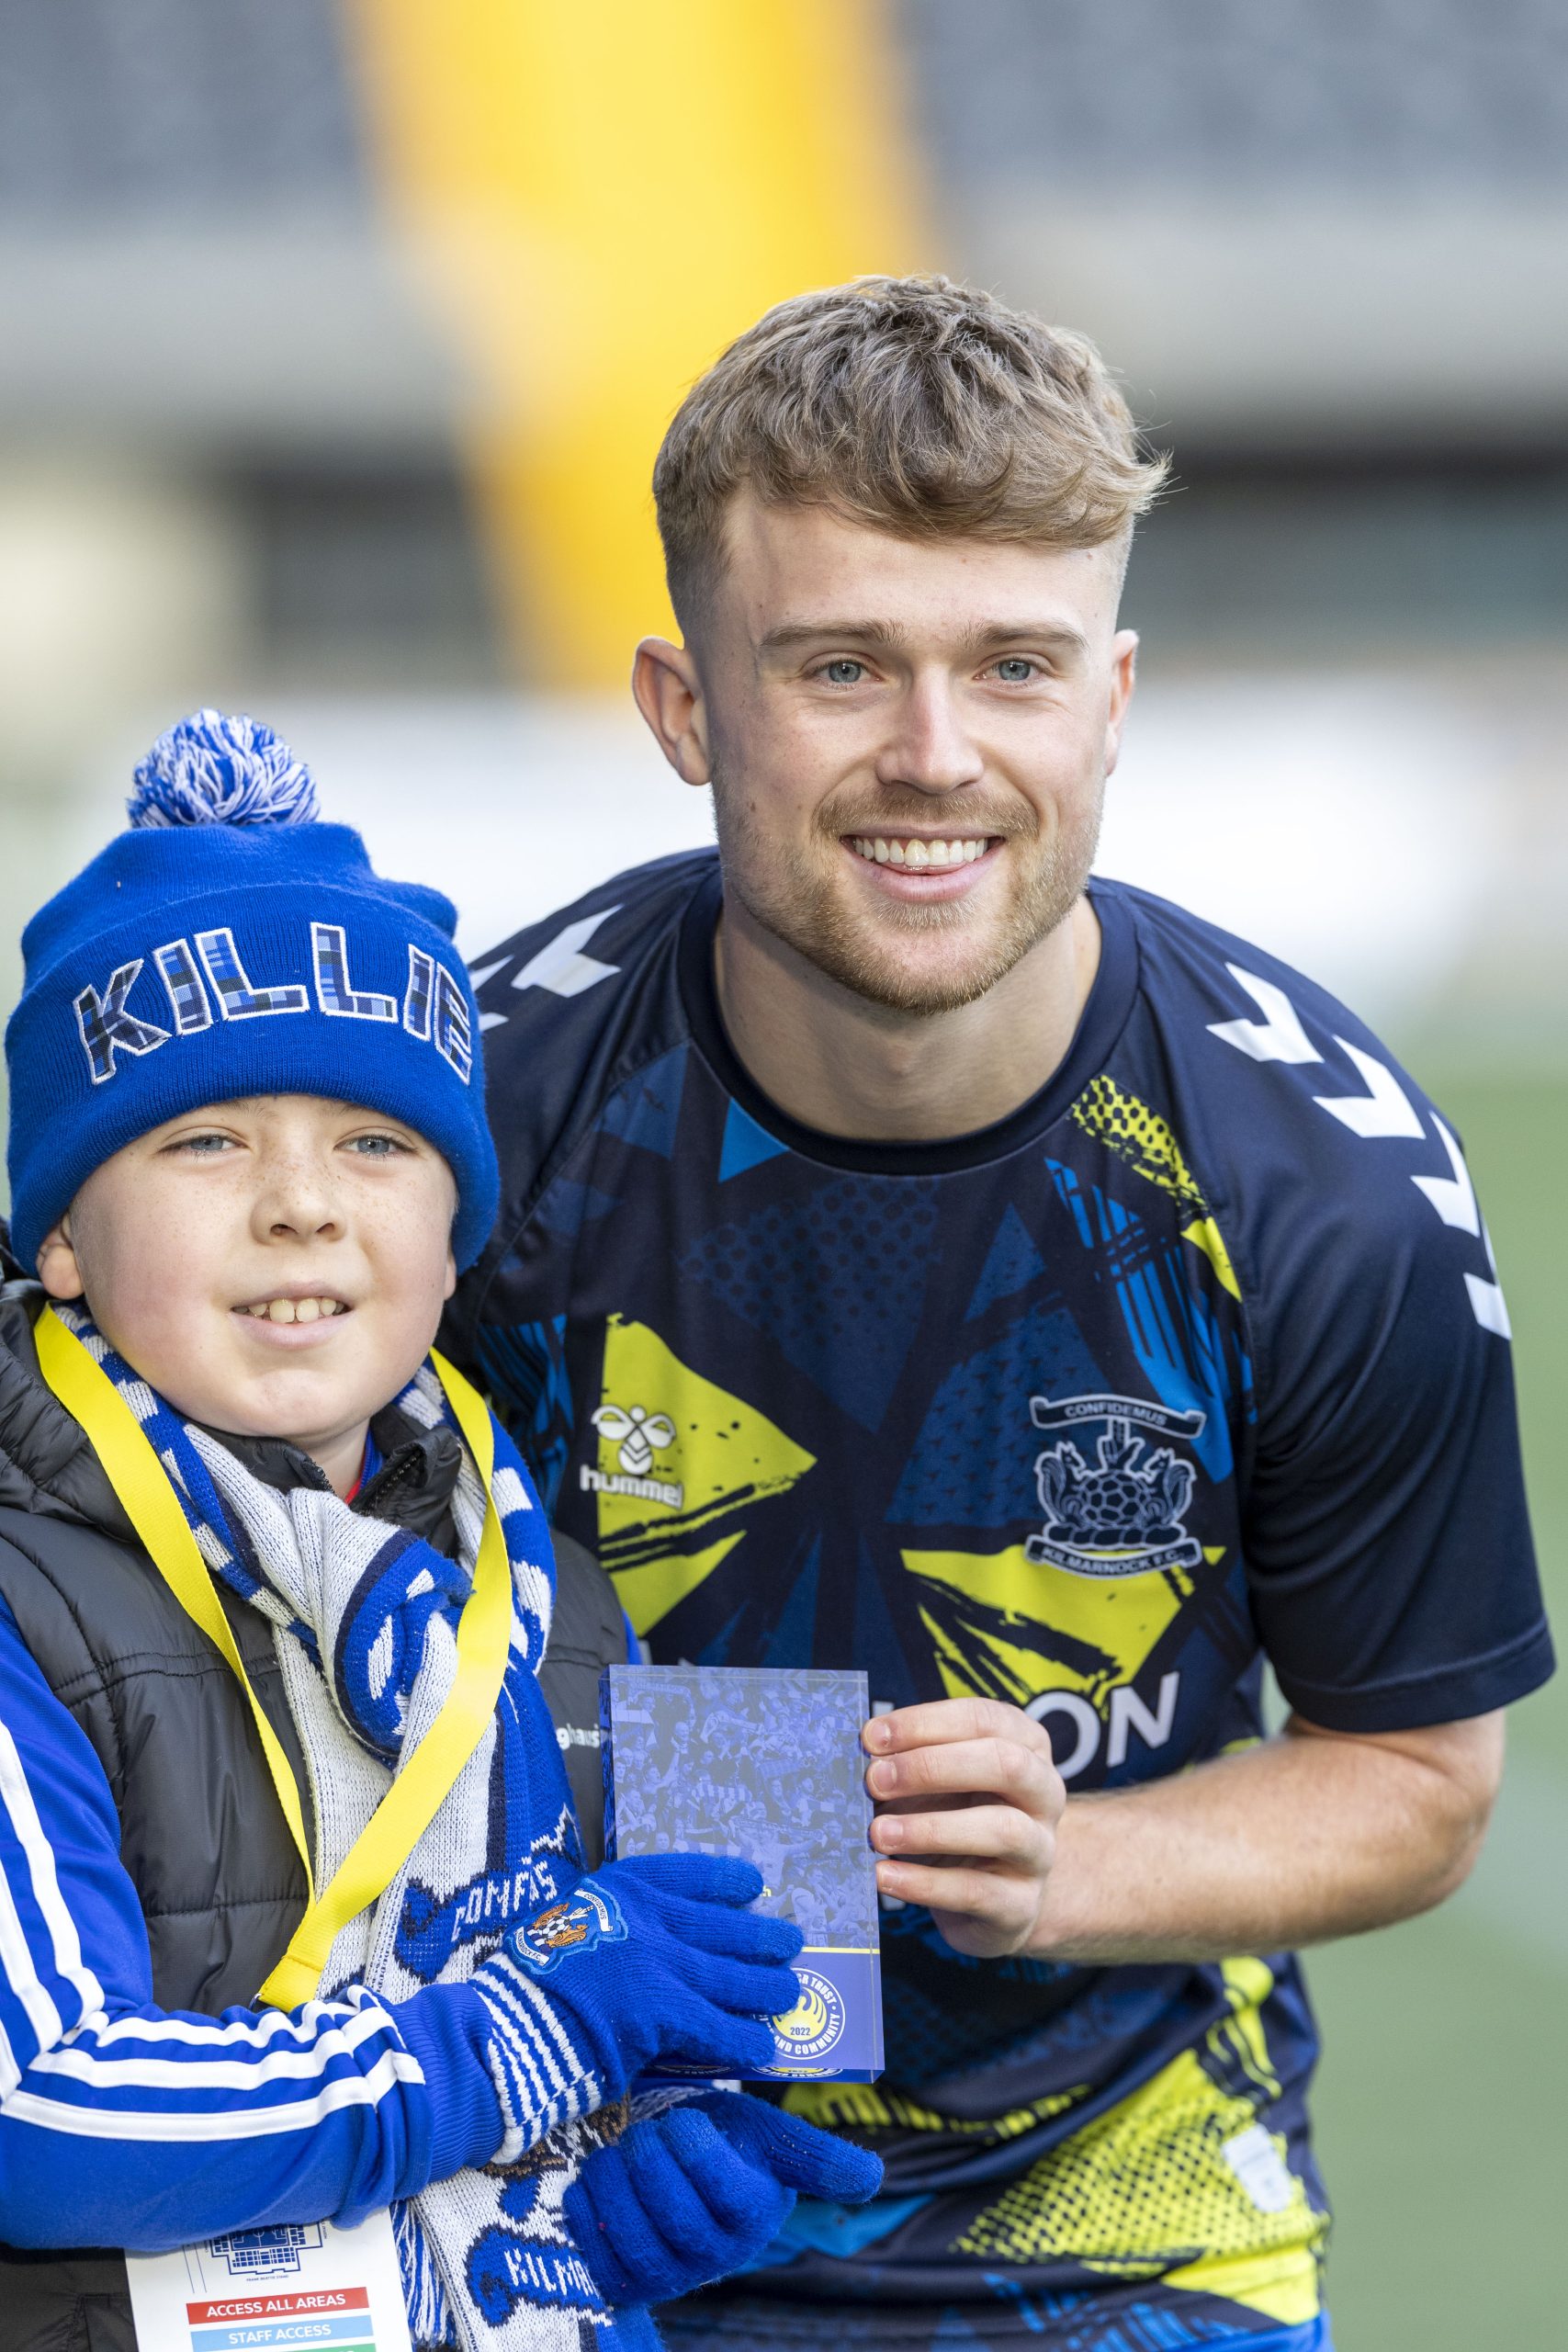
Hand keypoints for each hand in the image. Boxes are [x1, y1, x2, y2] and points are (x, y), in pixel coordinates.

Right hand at [473, 1856, 802, 2153]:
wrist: (505, 2027)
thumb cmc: (530, 1986)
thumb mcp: (570, 1928)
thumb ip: (615, 1932)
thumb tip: (659, 1951)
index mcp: (619, 1891)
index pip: (686, 1875)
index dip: (724, 1880)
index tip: (751, 1884)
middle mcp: (646, 1919)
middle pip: (721, 1926)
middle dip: (760, 1937)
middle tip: (790, 1941)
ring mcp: (658, 1964)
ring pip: (730, 1976)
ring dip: (766, 1988)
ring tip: (789, 1994)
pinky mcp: (664, 2013)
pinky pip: (718, 2027)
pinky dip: (744, 2038)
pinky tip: (763, 2048)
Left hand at [563, 2091, 882, 2305]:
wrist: (675, 2172)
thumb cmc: (727, 2147)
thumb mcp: (770, 2140)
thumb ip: (817, 2157)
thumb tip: (873, 2177)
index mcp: (752, 2220)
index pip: (725, 2193)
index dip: (695, 2148)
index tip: (685, 2119)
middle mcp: (710, 2259)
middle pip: (670, 2208)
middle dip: (651, 2154)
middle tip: (652, 2130)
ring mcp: (663, 2274)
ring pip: (626, 2223)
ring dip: (618, 2172)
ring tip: (630, 2150)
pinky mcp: (620, 2278)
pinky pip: (590, 2235)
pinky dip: (590, 2193)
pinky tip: (606, 2173)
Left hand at [864, 1698, 1064, 1957]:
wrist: (994, 1897)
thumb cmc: (957, 1818)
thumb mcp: (938, 1783)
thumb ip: (908, 1763)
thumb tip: (862, 1758)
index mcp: (1026, 1746)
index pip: (984, 1719)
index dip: (926, 1723)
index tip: (872, 1737)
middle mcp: (1044, 1794)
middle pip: (1006, 1764)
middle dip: (933, 1767)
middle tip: (874, 1781)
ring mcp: (1040, 1851)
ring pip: (1002, 1829)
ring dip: (931, 1828)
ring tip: (878, 1833)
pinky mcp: (1021, 1905)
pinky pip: (977, 1891)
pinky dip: (925, 1883)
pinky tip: (884, 1875)